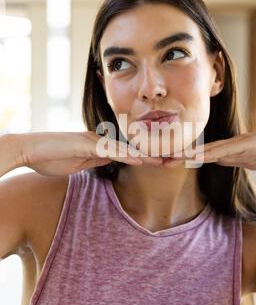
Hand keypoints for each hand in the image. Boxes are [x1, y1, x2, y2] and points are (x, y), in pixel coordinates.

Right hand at [19, 131, 161, 176]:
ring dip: (146, 154)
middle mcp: (100, 140)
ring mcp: (93, 141)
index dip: (147, 157)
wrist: (29, 150)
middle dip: (154, 154)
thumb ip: (96, 160)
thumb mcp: (79, 163)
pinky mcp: (84, 144)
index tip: (164, 162)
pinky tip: (140, 160)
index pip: (127, 152)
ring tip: (167, 160)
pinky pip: (109, 151)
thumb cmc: (51, 158)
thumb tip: (111, 161)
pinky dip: (126, 156)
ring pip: (125, 148)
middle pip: (132, 148)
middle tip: (176, 159)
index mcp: (99, 146)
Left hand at [163, 126, 255, 169]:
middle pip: (198, 151)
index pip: (200, 155)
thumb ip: (231, 159)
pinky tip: (196, 157)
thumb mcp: (245, 160)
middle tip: (158, 159)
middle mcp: (226, 146)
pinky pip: (222, 151)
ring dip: (188, 154)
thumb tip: (216, 160)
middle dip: (178, 156)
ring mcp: (234, 144)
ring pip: (206, 150)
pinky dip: (208, 154)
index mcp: (226, 151)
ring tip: (170, 157)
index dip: (182, 158)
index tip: (165, 162)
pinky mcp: (243, 145)